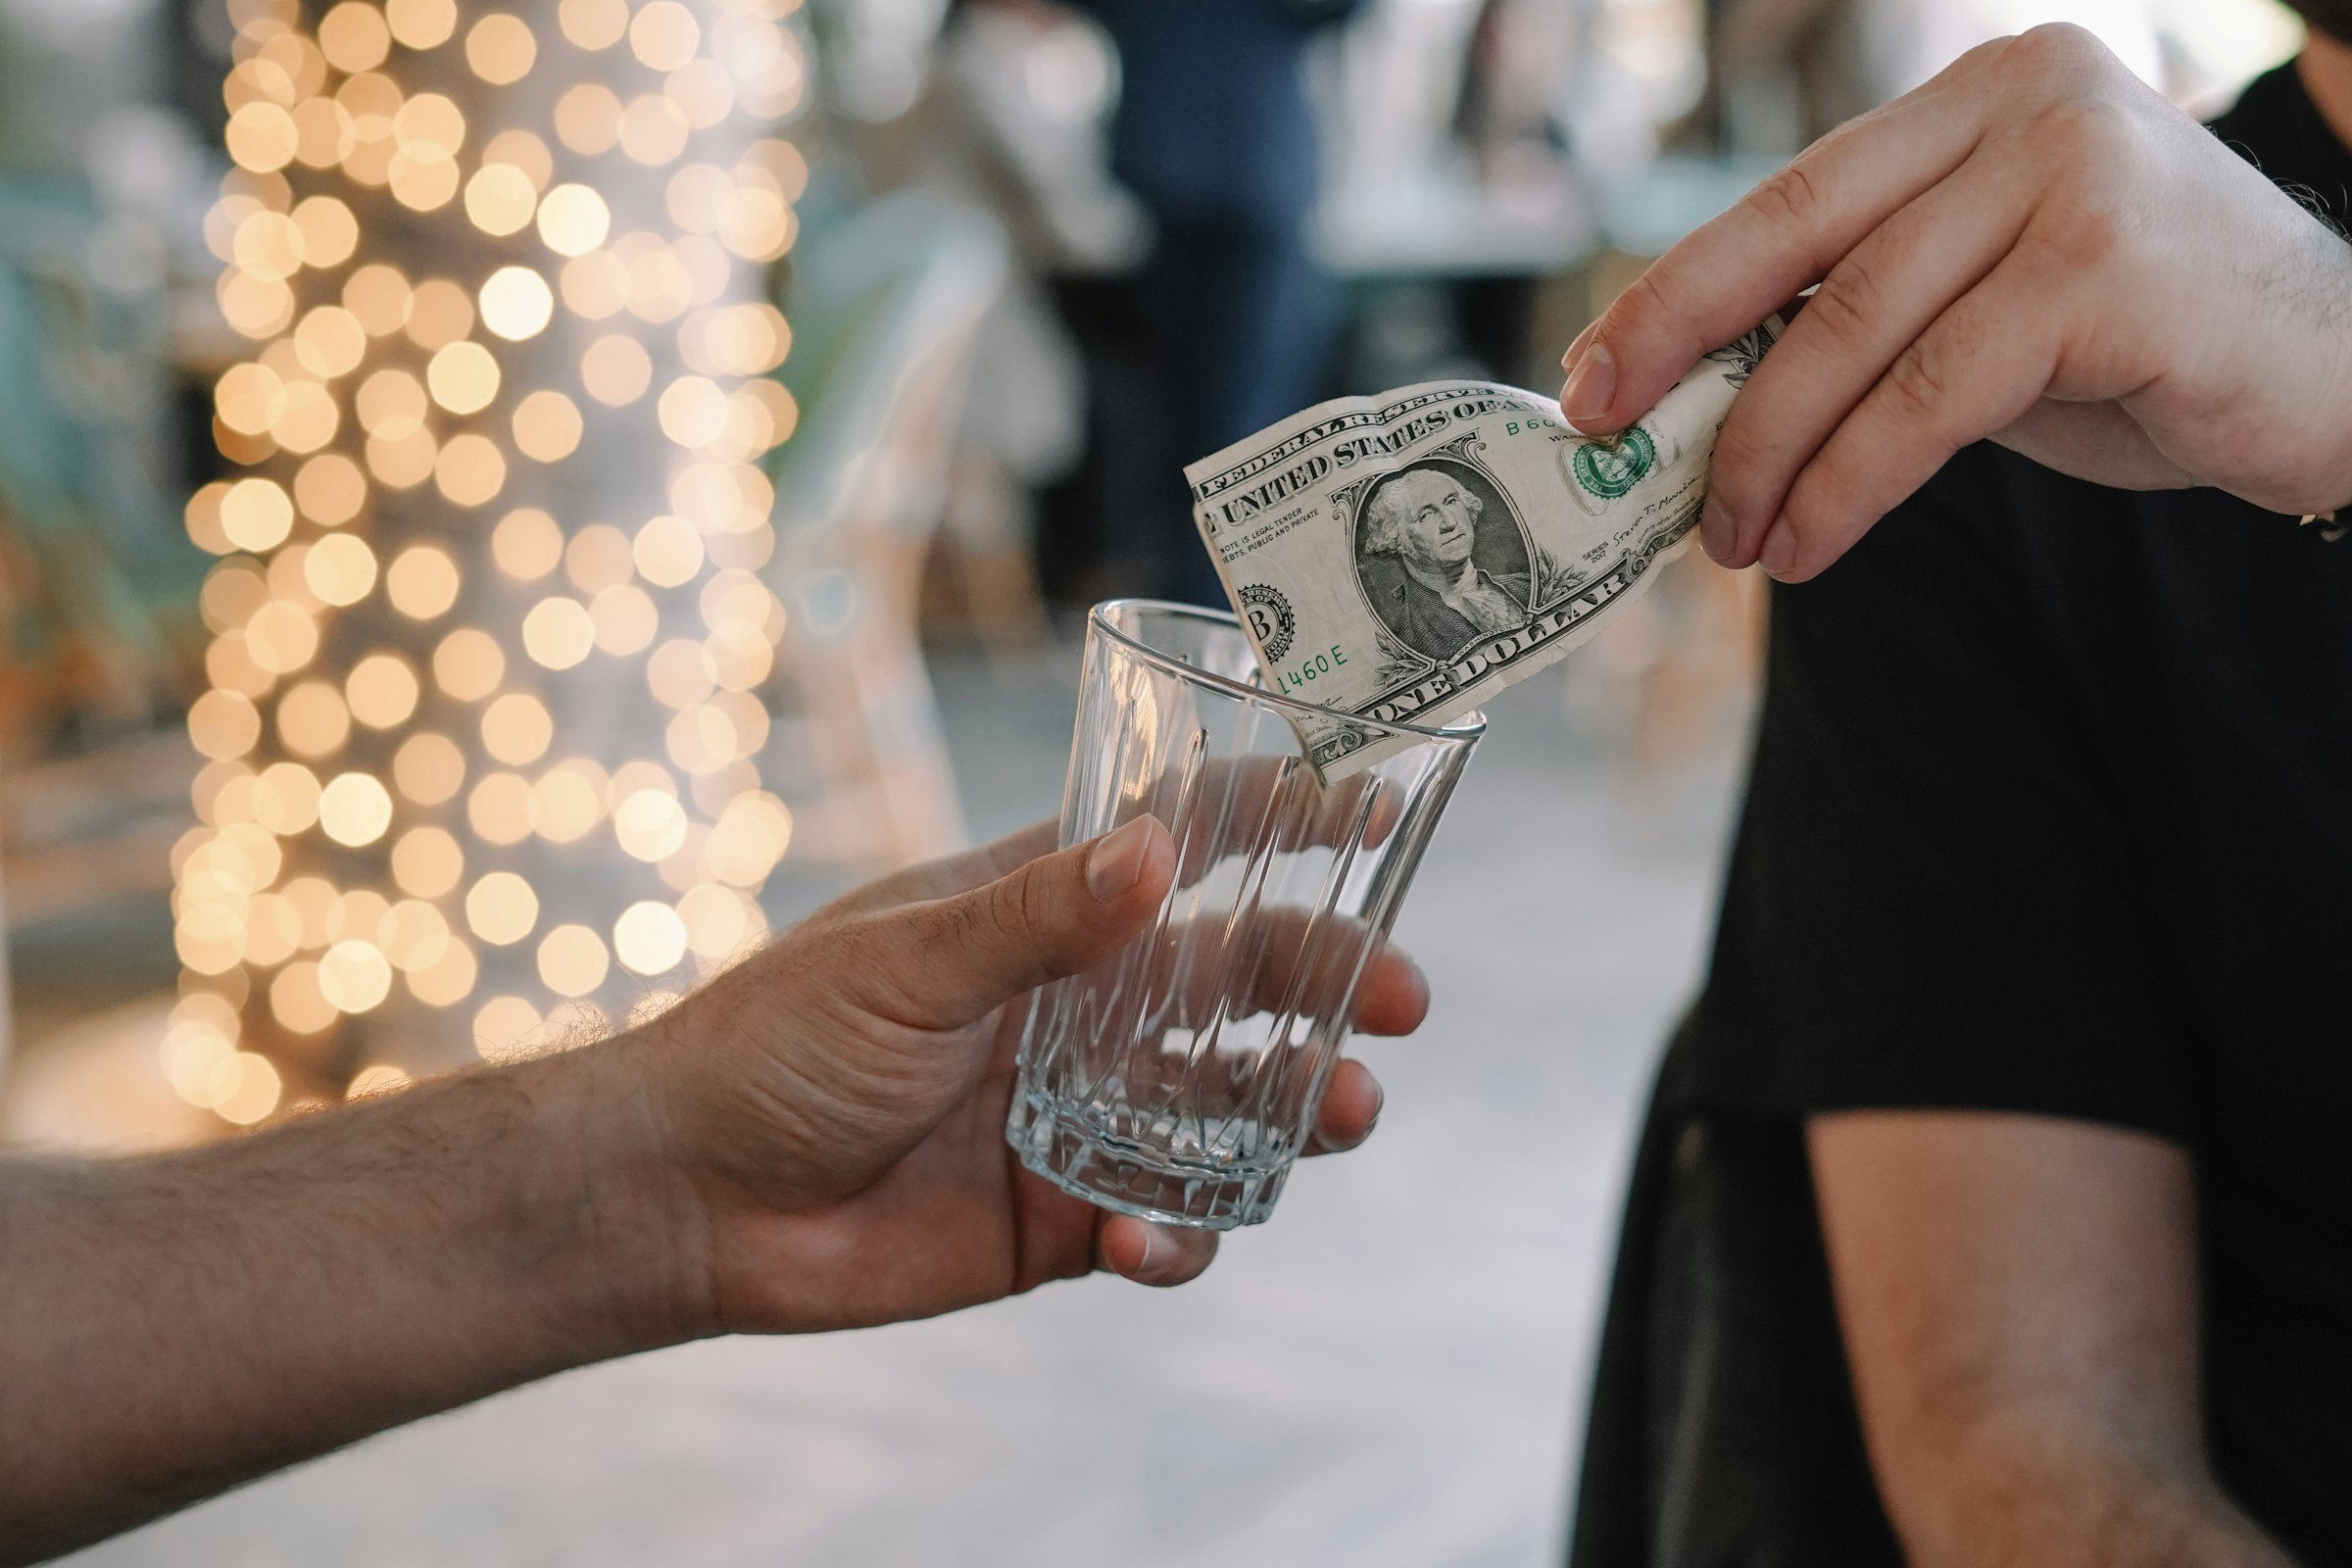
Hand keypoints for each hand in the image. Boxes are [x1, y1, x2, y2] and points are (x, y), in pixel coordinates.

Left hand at [628, 816, 1428, 1335]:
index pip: (1183, 843)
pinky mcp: (1060, 1215)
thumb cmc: (776, 1044)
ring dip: (1299, 1109)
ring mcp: (1080, 1110)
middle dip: (1330, 981)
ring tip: (1346, 1113)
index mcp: (1043, 911)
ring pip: (1229, 1104)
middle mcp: (1082, 1003)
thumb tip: (1165, 853)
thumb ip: (1032, 920)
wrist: (690, 1199)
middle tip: (1401, 997)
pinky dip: (1180, 1235)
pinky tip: (1150, 1244)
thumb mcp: (903, 960)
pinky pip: (1159, 1222)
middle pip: (1240, 980)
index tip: (1373, 803)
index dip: (1281, 815)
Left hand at [1558, 24, 2351, 581]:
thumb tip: (1699, 397)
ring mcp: (2074, 171)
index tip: (1593, 377)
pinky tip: (1809, 545)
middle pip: (1802, 243)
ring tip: (1732, 539)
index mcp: (1980, 99)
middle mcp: (2025, 104)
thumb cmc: (2148, 351)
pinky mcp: (2108, 267)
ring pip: (1857, 329)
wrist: (2339, 383)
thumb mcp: (1987, 313)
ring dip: (1772, 451)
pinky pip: (1931, 394)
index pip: (1791, 198)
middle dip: (1685, 355)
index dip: (1677, 292)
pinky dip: (1852, 482)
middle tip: (1616, 451)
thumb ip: (1872, 319)